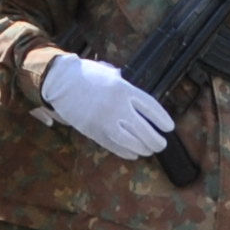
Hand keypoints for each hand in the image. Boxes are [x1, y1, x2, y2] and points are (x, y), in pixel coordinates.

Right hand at [41, 53, 175, 159]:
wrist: (60, 82)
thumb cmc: (86, 75)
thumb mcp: (110, 74)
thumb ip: (125, 85)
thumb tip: (135, 96)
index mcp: (124, 89)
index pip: (151, 108)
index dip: (162, 119)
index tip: (169, 127)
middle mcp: (117, 107)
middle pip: (144, 129)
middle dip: (156, 140)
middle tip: (162, 144)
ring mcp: (105, 121)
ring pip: (131, 142)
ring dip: (143, 148)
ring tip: (149, 150)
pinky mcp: (94, 132)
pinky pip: (115, 146)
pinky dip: (126, 152)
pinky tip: (133, 154)